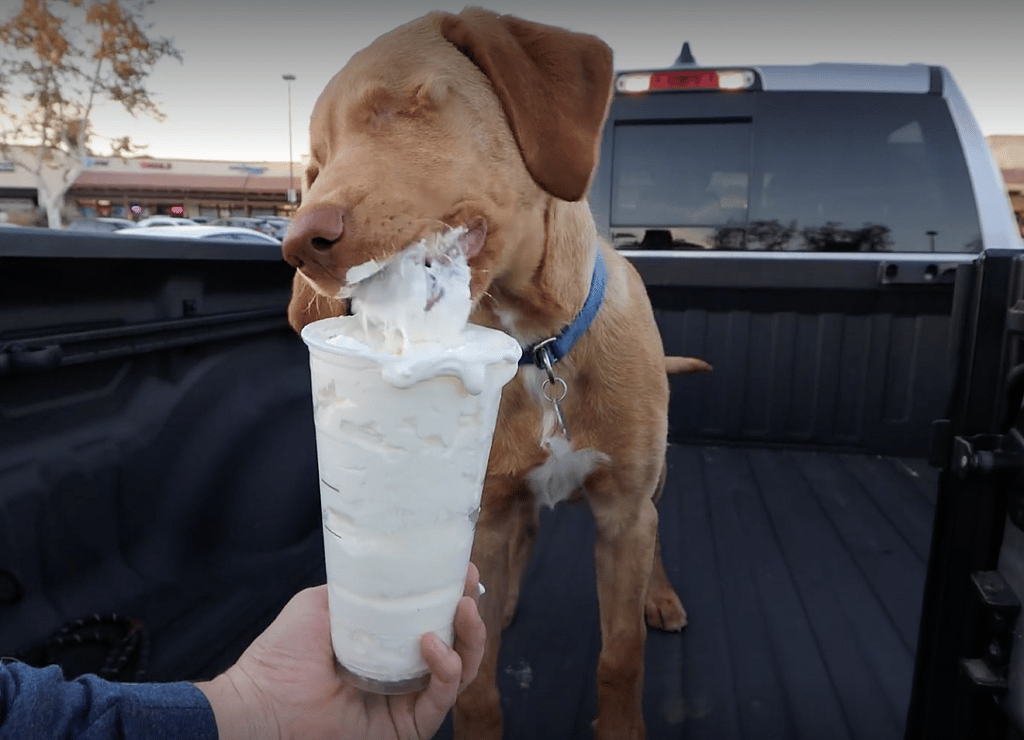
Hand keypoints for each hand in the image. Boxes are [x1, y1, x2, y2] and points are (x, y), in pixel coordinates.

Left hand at [198, 563, 484, 739]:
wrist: (261, 702)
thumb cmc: (281, 656)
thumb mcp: (322, 604)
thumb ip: (356, 588)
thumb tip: (385, 565)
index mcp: (387, 645)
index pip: (434, 619)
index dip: (453, 595)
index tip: (464, 568)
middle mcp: (403, 673)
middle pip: (458, 643)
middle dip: (471, 613)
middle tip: (471, 586)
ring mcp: (407, 701)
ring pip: (461, 670)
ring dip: (471, 637)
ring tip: (464, 608)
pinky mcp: (408, 727)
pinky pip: (442, 698)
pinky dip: (447, 669)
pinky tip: (433, 645)